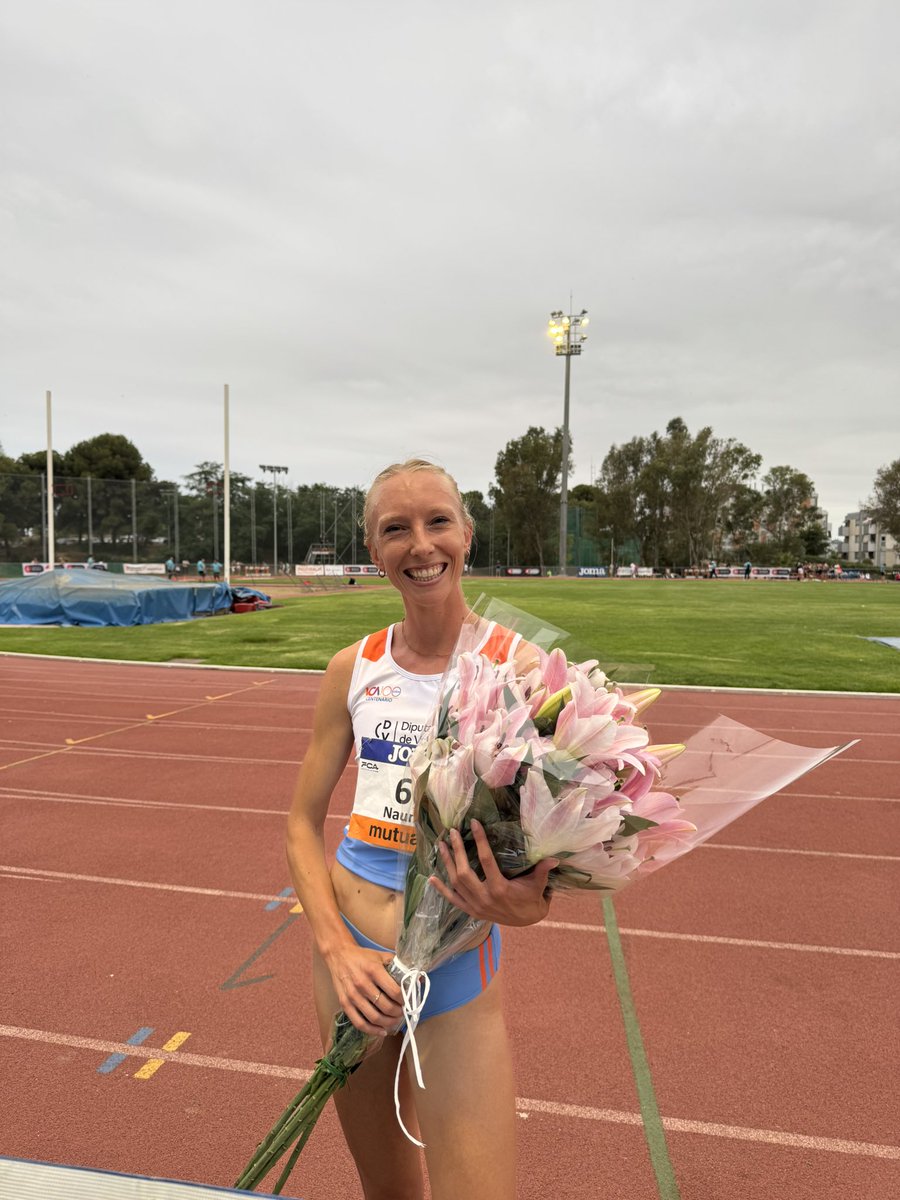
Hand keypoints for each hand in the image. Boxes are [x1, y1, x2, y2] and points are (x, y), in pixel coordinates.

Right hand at [324, 942, 403, 1036]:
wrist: (339, 955)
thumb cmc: (363, 956)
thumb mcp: (382, 956)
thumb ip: (399, 967)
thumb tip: (419, 978)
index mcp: (374, 970)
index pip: (394, 991)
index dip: (404, 1000)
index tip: (407, 1001)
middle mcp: (363, 984)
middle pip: (386, 1007)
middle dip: (398, 1013)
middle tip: (402, 1012)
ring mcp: (353, 996)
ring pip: (374, 1017)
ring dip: (388, 1023)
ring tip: (395, 1021)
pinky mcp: (344, 1004)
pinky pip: (359, 1023)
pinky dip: (372, 1030)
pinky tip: (382, 1031)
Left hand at [429, 820, 557, 926]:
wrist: (527, 921)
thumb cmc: (532, 897)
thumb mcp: (539, 884)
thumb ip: (543, 870)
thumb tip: (554, 857)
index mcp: (500, 888)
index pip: (486, 860)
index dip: (479, 840)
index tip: (473, 824)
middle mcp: (484, 898)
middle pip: (464, 872)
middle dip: (456, 851)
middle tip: (452, 832)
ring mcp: (476, 906)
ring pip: (456, 883)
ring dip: (447, 864)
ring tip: (441, 845)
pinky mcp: (471, 911)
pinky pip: (452, 900)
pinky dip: (441, 890)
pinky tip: (431, 878)